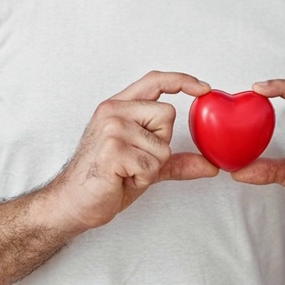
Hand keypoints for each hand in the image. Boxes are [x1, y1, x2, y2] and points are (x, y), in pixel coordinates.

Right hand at [45, 71, 218, 232]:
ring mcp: (112, 128)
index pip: (154, 81)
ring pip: (162, 145)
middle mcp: (113, 111)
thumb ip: (175, 161)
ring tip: (126, 172)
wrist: (74, 203)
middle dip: (160, 144)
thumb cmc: (105, 181)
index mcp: (118, 107)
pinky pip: (151, 164)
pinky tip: (122, 179)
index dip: (182, 81)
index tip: (204, 89)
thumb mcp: (145, 165)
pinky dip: (142, 178)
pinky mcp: (112, 149)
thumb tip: (210, 165)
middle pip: (167, 115)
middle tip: (135, 160)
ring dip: (151, 167)